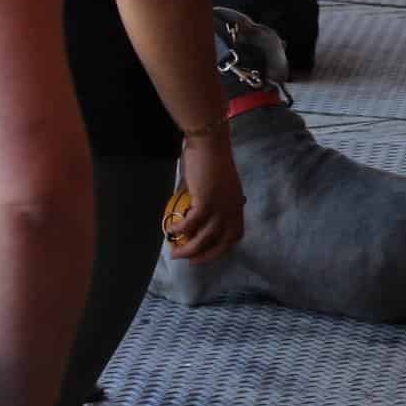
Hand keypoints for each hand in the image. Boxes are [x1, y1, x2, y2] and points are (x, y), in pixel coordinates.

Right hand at [166, 133, 244, 262]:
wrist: (209, 144)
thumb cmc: (211, 161)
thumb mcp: (217, 186)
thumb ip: (211, 202)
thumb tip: (194, 216)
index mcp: (236, 204)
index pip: (236, 234)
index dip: (222, 247)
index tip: (207, 253)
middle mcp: (232, 208)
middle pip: (222, 242)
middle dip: (206, 256)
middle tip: (190, 262)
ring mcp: (221, 206)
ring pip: (204, 238)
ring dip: (189, 249)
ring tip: (174, 252)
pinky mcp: (206, 201)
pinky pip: (190, 223)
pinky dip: (180, 230)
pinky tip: (169, 231)